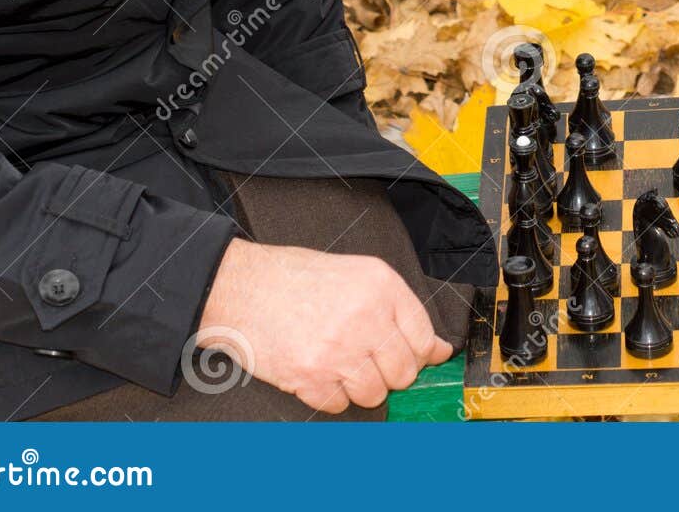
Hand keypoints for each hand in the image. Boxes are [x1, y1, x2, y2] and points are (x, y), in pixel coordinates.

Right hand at [197, 239, 452, 412]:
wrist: (240, 287)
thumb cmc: (296, 279)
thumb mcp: (356, 275)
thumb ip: (400, 310)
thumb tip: (438, 349)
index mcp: (381, 286)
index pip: (423, 337)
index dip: (419, 353)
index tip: (412, 358)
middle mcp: (365, 317)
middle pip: (403, 372)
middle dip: (389, 372)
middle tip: (365, 359)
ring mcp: (338, 349)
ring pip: (374, 394)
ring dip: (360, 386)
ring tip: (338, 363)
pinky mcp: (310, 376)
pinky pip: (338, 404)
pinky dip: (330, 395)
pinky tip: (317, 371)